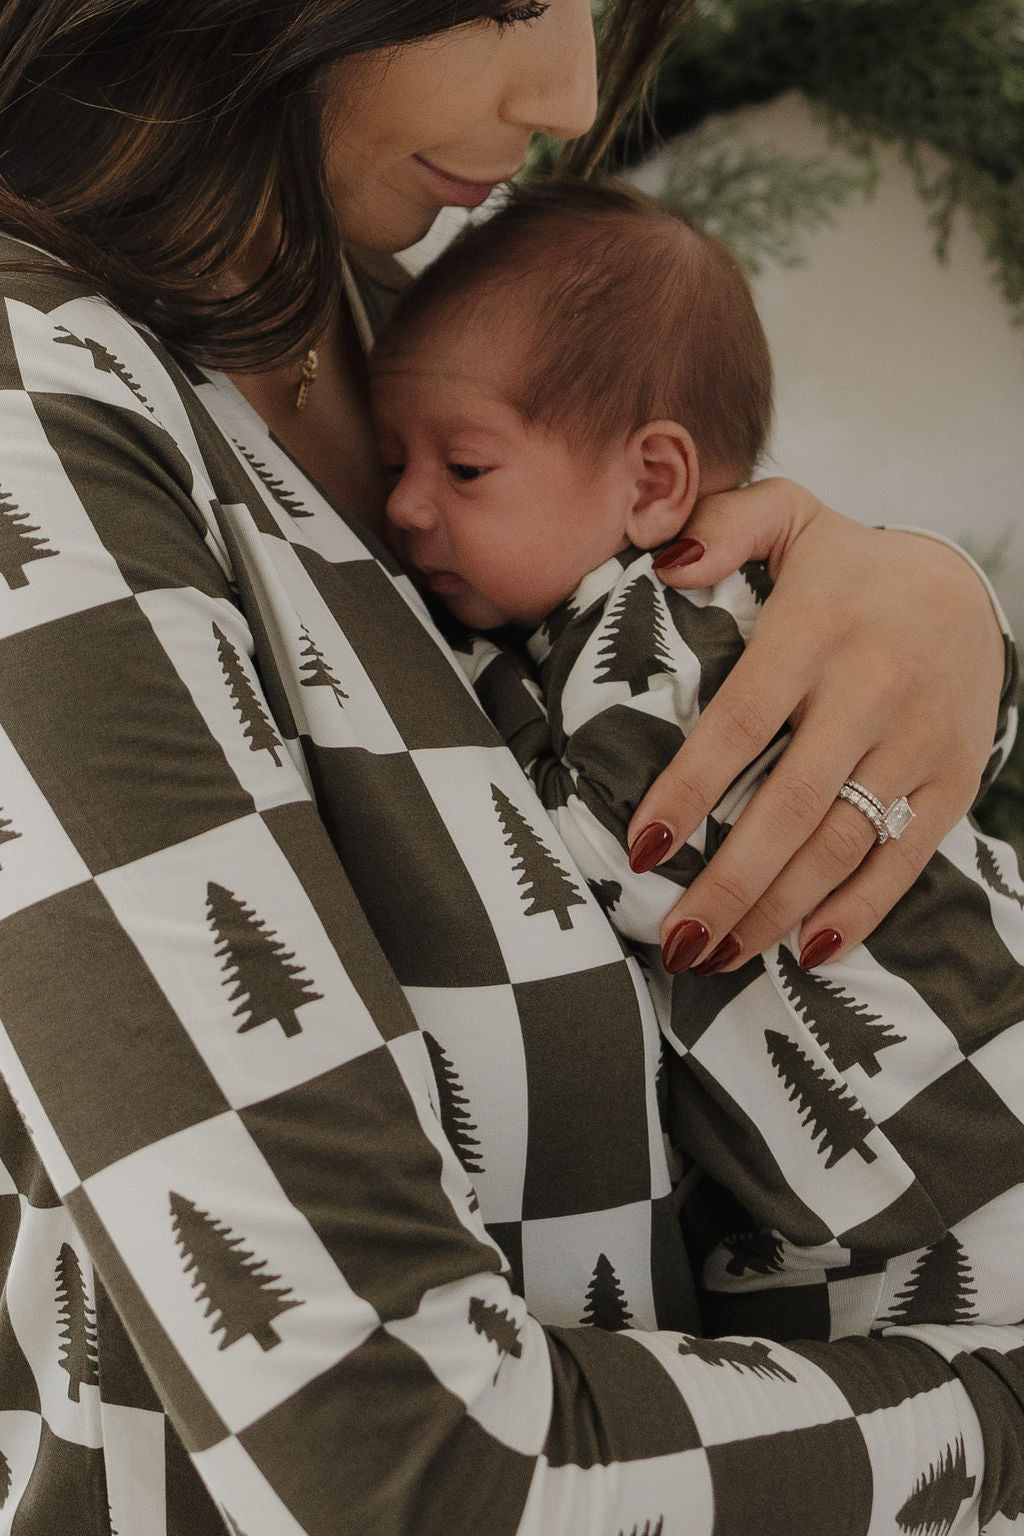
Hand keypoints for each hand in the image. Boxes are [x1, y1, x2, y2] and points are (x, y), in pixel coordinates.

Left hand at [627, 478, 1007, 974]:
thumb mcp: (792, 518)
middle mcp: (871, 689)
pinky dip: (859, 910)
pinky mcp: (953, 779)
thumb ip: (724, 525)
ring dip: (779, 910)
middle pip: (790, 804)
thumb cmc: (851, 568)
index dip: (690, 789)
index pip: (742, 722)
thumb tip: (667, 563)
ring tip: (719, 956)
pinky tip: (807, 950)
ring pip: (843, 843)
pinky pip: (905, 857)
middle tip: (675, 941)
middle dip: (729, 883)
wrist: (968, 589)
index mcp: (817, 628)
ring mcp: (918, 740)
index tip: (642, 849)